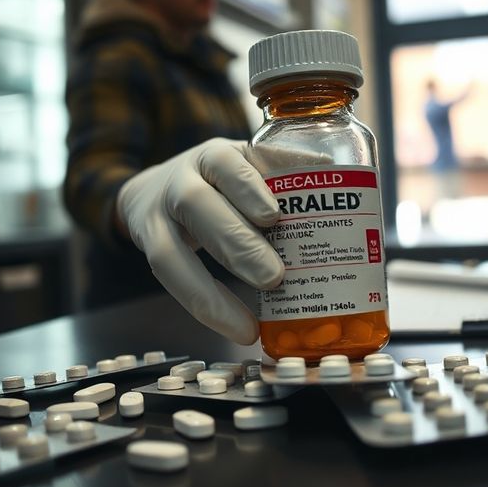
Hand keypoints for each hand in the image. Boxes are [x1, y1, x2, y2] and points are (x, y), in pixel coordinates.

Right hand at [117, 138, 283, 344]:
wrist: (154, 190)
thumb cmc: (219, 182)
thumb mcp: (248, 165)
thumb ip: (282, 172)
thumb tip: (336, 174)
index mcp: (213, 157)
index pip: (225, 163)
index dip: (247, 188)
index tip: (274, 216)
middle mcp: (180, 182)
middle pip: (197, 206)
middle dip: (237, 244)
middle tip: (274, 276)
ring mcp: (158, 217)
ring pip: (168, 253)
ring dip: (210, 292)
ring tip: (250, 324)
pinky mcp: (150, 248)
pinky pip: (170, 283)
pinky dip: (205, 308)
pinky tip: (237, 329)